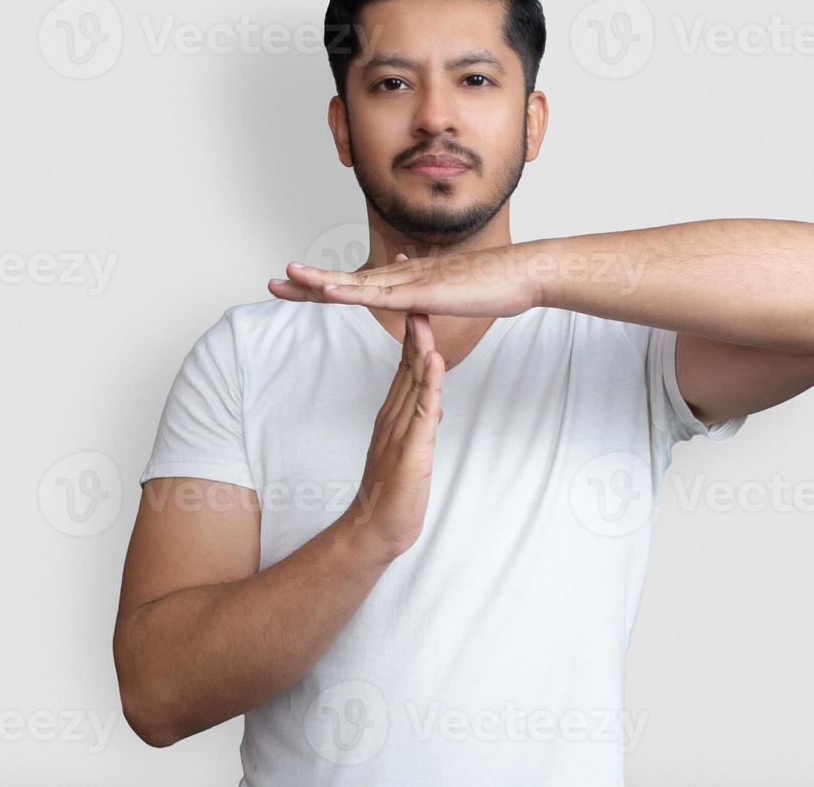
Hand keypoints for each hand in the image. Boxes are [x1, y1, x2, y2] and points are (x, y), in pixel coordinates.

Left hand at [270, 246, 539, 318]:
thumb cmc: (495, 285)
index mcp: (407, 280)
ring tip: (288, 276)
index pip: (357, 284)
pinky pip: (381, 295)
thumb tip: (418, 291)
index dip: (325, 286)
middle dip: (308, 283)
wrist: (521, 275)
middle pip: (345, 281)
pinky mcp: (422, 292)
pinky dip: (351, 291)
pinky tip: (329, 291)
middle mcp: (403, 276)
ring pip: (356, 283)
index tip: (299, 287)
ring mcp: (411, 282)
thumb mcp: (455, 292)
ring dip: (319, 281)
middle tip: (273, 283)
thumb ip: (433, 293)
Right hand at [338, 256, 446, 563]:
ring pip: (412, 379)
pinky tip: (435, 361)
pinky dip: (430, 384)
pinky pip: (421, 411)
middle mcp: (394, 413)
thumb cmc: (395, 491)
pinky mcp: (411, 449)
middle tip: (412, 285)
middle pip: (406, 360)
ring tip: (424, 311)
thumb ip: (419, 420)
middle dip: (413, 321)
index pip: (406, 360)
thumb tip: (433, 401)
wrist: (378, 529)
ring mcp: (400, 429)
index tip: (417, 293)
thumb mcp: (411, 446)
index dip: (413, 326)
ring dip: (419, 344)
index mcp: (394, 410)